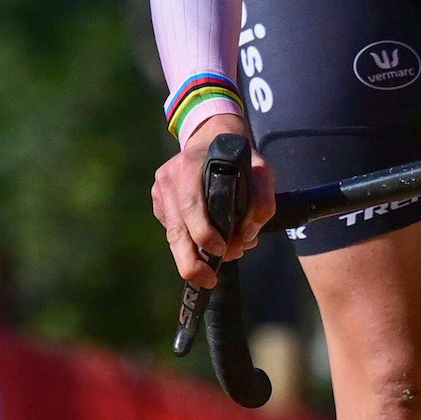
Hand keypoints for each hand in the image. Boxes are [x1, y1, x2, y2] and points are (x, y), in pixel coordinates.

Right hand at [151, 113, 275, 287]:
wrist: (212, 139)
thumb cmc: (239, 159)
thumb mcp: (261, 170)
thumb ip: (262, 201)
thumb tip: (246, 236)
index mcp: (190, 165)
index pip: (191, 204)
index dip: (204, 232)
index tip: (222, 249)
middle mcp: (169, 178)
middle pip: (176, 229)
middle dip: (191, 260)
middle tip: (208, 280)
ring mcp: (160, 191)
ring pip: (173, 235)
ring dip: (193, 257)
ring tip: (213, 270)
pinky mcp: (158, 203)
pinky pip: (173, 230)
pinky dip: (190, 244)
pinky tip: (209, 247)